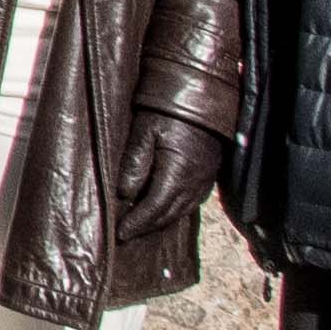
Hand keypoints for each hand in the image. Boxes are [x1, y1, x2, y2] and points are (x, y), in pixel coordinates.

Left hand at [117, 111, 227, 240]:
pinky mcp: (209, 173)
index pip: (156, 207)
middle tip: (127, 235)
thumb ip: (135, 162)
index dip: (138, 223)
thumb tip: (124, 194)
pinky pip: (192, 201)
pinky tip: (163, 211)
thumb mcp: (145, 131)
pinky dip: (175, 211)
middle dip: (147, 227)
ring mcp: (205, 178)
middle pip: (170, 214)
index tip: (121, 233)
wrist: (202, 94)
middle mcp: (196, 181)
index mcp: (179, 171)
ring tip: (141, 227)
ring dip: (161, 222)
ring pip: (182, 210)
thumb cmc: (168, 109)